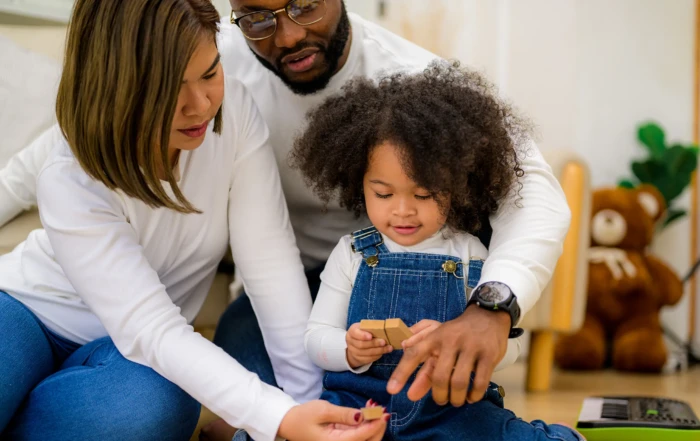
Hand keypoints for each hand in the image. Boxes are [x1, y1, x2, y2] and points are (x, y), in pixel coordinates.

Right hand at [278, 400, 387, 440]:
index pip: (361, 436)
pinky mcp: (340, 440)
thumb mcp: (323, 411)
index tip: (384, 413)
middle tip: (381, 410)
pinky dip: (364, 425)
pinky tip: (366, 411)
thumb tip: (362, 416)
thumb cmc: (303, 416)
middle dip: (377, 427)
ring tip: (373, 407)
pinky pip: (357, 435)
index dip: (375, 425)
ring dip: (372, 425)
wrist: (288, 423)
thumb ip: (344, 414)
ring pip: (364, 439)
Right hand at [346, 322, 392, 368]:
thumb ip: (371, 327)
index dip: (363, 335)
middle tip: (384, 342)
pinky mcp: (359, 359)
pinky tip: (385, 351)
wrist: (356, 344)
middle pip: (361, 345)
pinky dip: (378, 355)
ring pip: (366, 353)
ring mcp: (354, 352)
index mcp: (352, 332)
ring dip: (379, 350)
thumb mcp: (364, 327)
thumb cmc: (363, 332)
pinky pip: (369, 359)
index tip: (371, 336)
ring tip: (389, 348)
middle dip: (374, 343)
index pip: (355, 333)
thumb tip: (384, 327)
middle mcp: (351, 342)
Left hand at [387, 306, 509, 405]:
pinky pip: (479, 382)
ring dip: (455, 398)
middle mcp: (451, 341)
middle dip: (438, 395)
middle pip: (438, 376)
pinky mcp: (488, 355)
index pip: (414, 354)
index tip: (392, 390)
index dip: (402, 373)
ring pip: (458, 382)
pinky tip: (471, 397)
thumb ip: (422, 355)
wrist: (487, 316)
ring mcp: (471, 348)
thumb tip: (405, 361)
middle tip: (440, 400)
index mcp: (435, 336)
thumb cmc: (457, 332)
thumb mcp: (437, 336)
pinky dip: (474, 395)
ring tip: (455, 401)